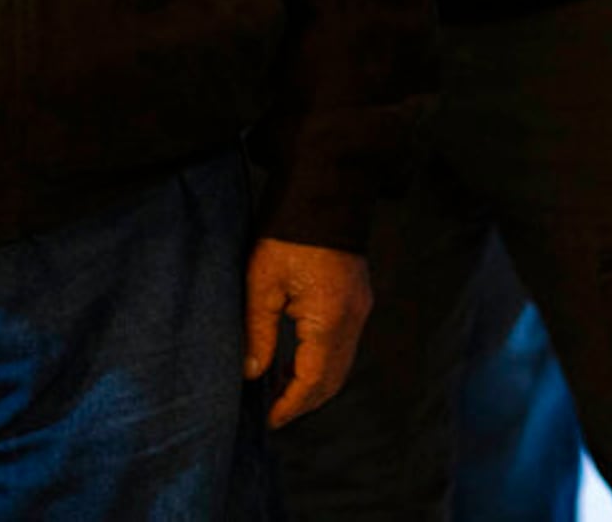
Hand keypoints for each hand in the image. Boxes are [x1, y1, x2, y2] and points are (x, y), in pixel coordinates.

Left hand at [245, 238, 372, 428]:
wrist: (321, 192)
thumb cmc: (286, 233)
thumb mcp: (261, 282)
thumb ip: (258, 331)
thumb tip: (252, 372)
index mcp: (330, 318)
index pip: (313, 379)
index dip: (291, 404)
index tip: (270, 420)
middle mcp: (353, 319)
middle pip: (332, 379)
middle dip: (304, 401)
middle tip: (274, 414)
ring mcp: (359, 310)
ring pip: (340, 365)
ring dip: (313, 383)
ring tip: (279, 393)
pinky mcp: (356, 300)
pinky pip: (342, 345)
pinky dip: (321, 363)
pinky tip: (295, 363)